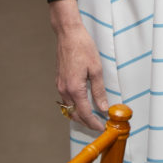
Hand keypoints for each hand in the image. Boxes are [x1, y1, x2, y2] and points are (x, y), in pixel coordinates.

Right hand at [49, 0, 107, 130]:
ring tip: (93, 115)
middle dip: (86, 122)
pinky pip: (66, 99)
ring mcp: (60, 86)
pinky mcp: (59, 81)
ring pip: (69, 108)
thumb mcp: (96, 69)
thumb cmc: (83, 48)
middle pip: (74, 114)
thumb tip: (103, 107)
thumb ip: (99, 91)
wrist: (68, 34)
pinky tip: (83, 102)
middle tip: (99, 124)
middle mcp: (64, 90)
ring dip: (80, 114)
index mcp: (74, 89)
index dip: (93, 123)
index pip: (85, 113)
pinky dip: (74, 105)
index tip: (101, 128)